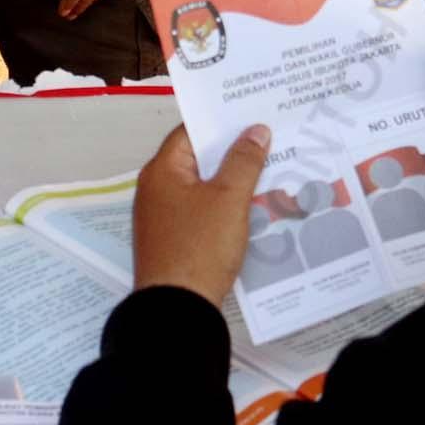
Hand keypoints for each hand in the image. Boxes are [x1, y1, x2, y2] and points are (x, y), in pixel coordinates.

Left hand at [133, 123, 269, 306]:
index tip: (252, 116)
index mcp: (162, 170)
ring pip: (201, 187)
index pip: (191, 132)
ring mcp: (163, 216)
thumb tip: (255, 131)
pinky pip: (201, 211)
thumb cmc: (199, 248)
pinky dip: (223, 206)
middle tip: (268, 143)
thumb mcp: (228, 198)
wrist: (178, 308)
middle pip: (197, 159)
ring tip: (267, 173)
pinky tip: (250, 209)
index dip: (221, 123)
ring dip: (230, 181)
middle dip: (231, 153)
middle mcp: (156, 189)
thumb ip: (243, 161)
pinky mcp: (173, 240)